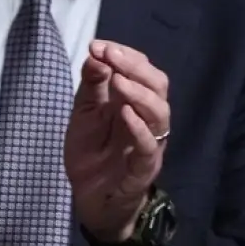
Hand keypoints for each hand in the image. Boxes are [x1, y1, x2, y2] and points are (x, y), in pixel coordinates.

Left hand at [64, 41, 170, 244]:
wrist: (91, 201)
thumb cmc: (92, 155)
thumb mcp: (84, 114)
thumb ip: (91, 86)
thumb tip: (97, 54)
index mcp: (134, 103)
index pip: (142, 70)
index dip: (125, 55)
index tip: (99, 45)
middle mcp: (148, 120)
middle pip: (158, 86)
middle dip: (136, 67)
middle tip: (111, 56)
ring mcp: (149, 143)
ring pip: (160, 113)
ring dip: (140, 93)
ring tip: (118, 82)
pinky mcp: (143, 168)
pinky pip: (149, 146)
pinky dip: (140, 128)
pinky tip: (125, 113)